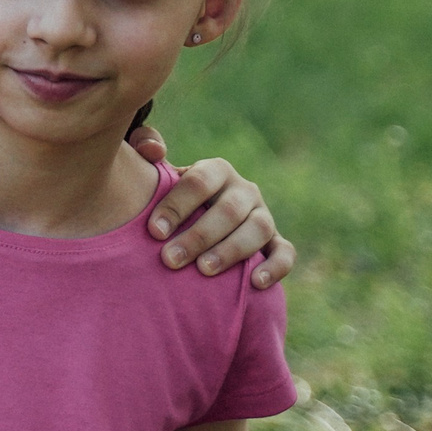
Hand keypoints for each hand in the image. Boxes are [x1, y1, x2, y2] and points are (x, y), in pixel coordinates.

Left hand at [127, 134, 293, 289]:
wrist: (199, 216)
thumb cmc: (173, 198)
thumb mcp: (159, 173)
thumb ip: (146, 147)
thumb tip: (153, 150)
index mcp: (216, 170)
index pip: (199, 182)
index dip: (176, 206)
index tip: (154, 231)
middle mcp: (244, 190)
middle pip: (228, 210)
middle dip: (198, 236)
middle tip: (170, 259)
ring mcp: (264, 215)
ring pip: (258, 229)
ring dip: (231, 250)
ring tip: (204, 270)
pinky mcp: (276, 241)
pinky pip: (285, 252)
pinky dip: (275, 266)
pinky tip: (255, 283)